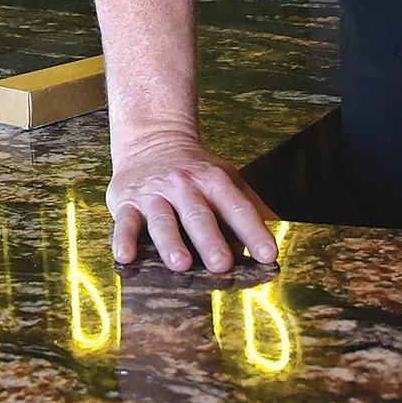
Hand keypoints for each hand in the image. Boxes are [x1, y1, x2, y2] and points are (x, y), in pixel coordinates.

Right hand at [107, 130, 279, 272]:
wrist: (151, 137)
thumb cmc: (196, 170)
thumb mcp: (226, 178)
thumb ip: (248, 206)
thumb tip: (278, 235)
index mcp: (213, 181)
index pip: (236, 207)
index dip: (253, 231)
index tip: (268, 255)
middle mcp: (184, 186)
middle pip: (198, 215)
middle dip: (210, 240)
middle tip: (222, 265)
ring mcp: (154, 194)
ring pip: (163, 220)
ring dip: (171, 242)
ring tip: (180, 264)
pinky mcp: (126, 202)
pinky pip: (124, 222)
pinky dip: (123, 239)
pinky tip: (125, 256)